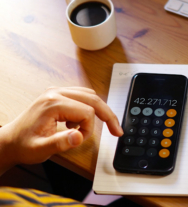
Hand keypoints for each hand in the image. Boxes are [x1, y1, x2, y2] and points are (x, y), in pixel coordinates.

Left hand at [0, 87, 122, 168]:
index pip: (87, 111)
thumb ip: (61, 142)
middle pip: (93, 99)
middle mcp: (55, 93)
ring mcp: (57, 91)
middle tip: (117, 131)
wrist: (11, 141)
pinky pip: (82, 96)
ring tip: (94, 128)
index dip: (90, 128)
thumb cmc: (24, 145)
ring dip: (98, 111)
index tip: (81, 139)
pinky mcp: (58, 94)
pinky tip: (79, 121)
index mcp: (52, 104)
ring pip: (90, 95)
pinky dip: (88, 108)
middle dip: (107, 115)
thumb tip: (79, 136)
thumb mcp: (41, 149)